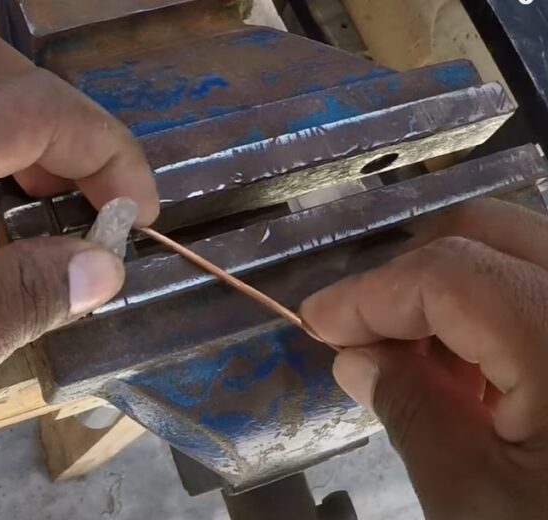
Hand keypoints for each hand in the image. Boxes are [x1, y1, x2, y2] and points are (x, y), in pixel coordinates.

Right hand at [302, 198, 547, 518]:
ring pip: (524, 255)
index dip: (368, 294)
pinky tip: (478, 375)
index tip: (316, 324)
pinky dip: (498, 314)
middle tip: (365, 333)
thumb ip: (409, 409)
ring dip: (453, 292)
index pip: (447, 275)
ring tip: (417, 362)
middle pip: (490, 235)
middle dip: (410, 275)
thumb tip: (357, 356)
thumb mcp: (475, 498)